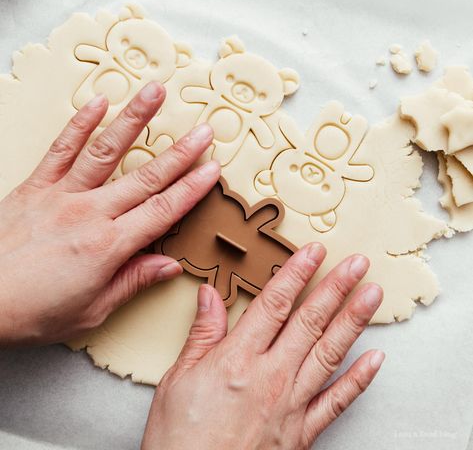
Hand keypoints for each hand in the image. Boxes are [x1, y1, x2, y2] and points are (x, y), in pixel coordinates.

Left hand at [0, 82, 219, 345]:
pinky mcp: (36, 185)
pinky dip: (80, 123)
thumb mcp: (90, 311)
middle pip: (146, 177)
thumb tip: (168, 266)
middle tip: (204, 130)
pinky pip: (62, 148)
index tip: (212, 170)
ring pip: (107, 151)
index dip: (191, 189)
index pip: (162, 212)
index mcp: (109, 247)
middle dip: (181, 152)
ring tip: (155, 93)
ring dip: (135, 120)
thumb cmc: (30, 311)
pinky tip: (98, 102)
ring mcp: (62, 194)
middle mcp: (90, 213)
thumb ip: (132, 282)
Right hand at [142, 244, 383, 449]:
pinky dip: (358, 380)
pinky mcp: (300, 432)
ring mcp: (290, 405)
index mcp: (237, 359)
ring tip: (371, 296)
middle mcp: (270, 378)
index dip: (296, 273)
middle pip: (309, 322)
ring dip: (353, 321)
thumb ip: (202, 334)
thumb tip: (210, 295)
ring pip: (329, 354)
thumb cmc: (179, 439)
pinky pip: (336, 402)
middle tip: (357, 264)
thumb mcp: (177, 379)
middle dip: (336, 288)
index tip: (314, 252)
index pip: (274, 304)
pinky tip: (374, 359)